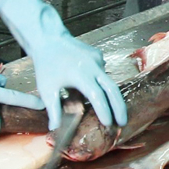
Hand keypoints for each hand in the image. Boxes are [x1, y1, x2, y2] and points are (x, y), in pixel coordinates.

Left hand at [0, 0, 126, 129]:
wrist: (49, 39)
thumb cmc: (46, 65)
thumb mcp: (47, 89)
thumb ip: (54, 110)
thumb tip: (55, 129)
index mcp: (81, 74)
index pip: (97, 96)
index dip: (104, 111)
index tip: (109, 124)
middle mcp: (93, 66)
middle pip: (112, 89)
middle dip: (119, 107)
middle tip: (123, 123)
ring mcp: (98, 59)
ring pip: (108, 82)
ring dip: (109, 97)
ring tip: (108, 110)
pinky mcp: (98, 56)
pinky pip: (102, 73)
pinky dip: (99, 83)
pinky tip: (89, 84)